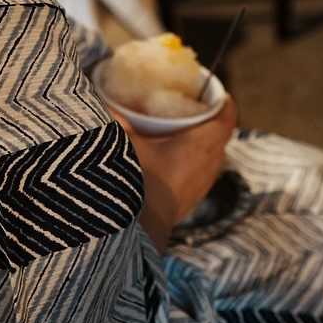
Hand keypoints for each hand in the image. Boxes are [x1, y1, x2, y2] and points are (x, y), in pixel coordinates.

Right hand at [110, 95, 237, 253]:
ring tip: (177, 136)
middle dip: (206, 122)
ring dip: (198, 147)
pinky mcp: (189, 204)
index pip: (226, 115)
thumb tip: (96, 98)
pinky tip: (167, 166)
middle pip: (218, 136)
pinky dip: (187, 167)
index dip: (221, 100)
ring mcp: (201, 186)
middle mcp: (210, 164)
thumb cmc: (139, 180)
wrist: (138, 231)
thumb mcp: (124, 141)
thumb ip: (114, 117)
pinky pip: (196, 178)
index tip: (212, 92)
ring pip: (209, 159)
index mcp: (203, 143)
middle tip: (188, 109)